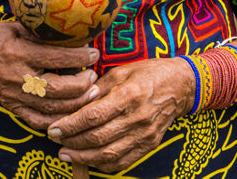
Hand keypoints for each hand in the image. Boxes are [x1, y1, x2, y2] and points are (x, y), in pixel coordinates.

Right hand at [0, 21, 100, 131]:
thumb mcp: (16, 25)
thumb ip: (42, 32)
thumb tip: (73, 32)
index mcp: (19, 52)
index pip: (56, 58)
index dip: (79, 58)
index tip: (94, 54)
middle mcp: (17, 77)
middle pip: (57, 89)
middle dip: (82, 86)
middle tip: (94, 78)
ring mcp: (14, 96)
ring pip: (51, 108)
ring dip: (75, 104)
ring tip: (90, 94)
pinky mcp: (12, 107)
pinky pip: (38, 121)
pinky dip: (57, 121)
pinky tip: (71, 113)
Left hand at [45, 57, 193, 173]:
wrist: (182, 85)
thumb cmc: (148, 73)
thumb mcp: (122, 71)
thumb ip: (99, 87)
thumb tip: (76, 100)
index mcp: (129, 95)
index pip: (93, 116)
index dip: (70, 125)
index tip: (54, 128)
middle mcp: (138, 118)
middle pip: (98, 138)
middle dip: (72, 141)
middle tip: (55, 140)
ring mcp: (145, 135)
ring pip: (109, 154)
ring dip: (84, 157)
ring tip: (66, 154)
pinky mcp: (150, 145)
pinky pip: (124, 162)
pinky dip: (103, 165)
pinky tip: (88, 160)